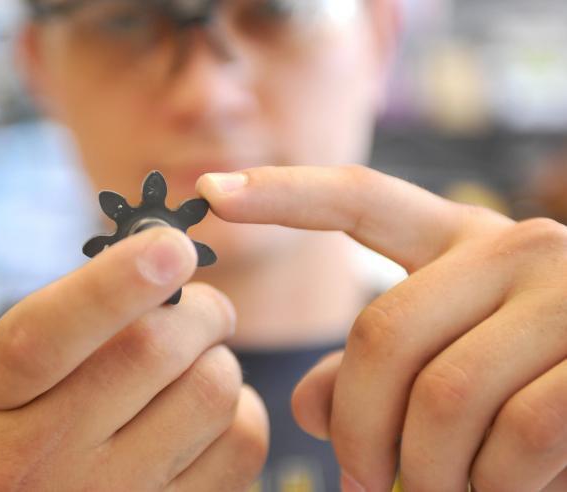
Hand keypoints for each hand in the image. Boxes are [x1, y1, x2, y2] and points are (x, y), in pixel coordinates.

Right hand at [0, 227, 268, 490]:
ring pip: (211, 390)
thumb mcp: (17, 368)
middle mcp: (35, 461)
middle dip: (200, 309)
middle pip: (149, 352)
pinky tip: (208, 415)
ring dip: (220, 360)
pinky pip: (245, 441)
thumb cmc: (38, 418)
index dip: (111, 286)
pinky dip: (243, 409)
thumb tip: (168, 254)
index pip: (42, 337)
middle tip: (204, 309)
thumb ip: (76, 314)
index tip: (171, 245)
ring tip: (195, 368)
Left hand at [197, 165, 566, 491]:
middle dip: (359, 429)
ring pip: (443, 397)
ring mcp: (565, 292)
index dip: (281, 192)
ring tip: (439, 489)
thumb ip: (373, 373)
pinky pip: (514, 438)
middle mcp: (511, 247)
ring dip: (428, 470)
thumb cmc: (538, 382)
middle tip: (358, 480)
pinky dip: (492, 487)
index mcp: (459, 240)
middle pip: (381, 336)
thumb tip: (305, 407)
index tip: (210, 190)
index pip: (357, 199)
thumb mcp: (451, 363)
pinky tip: (502, 488)